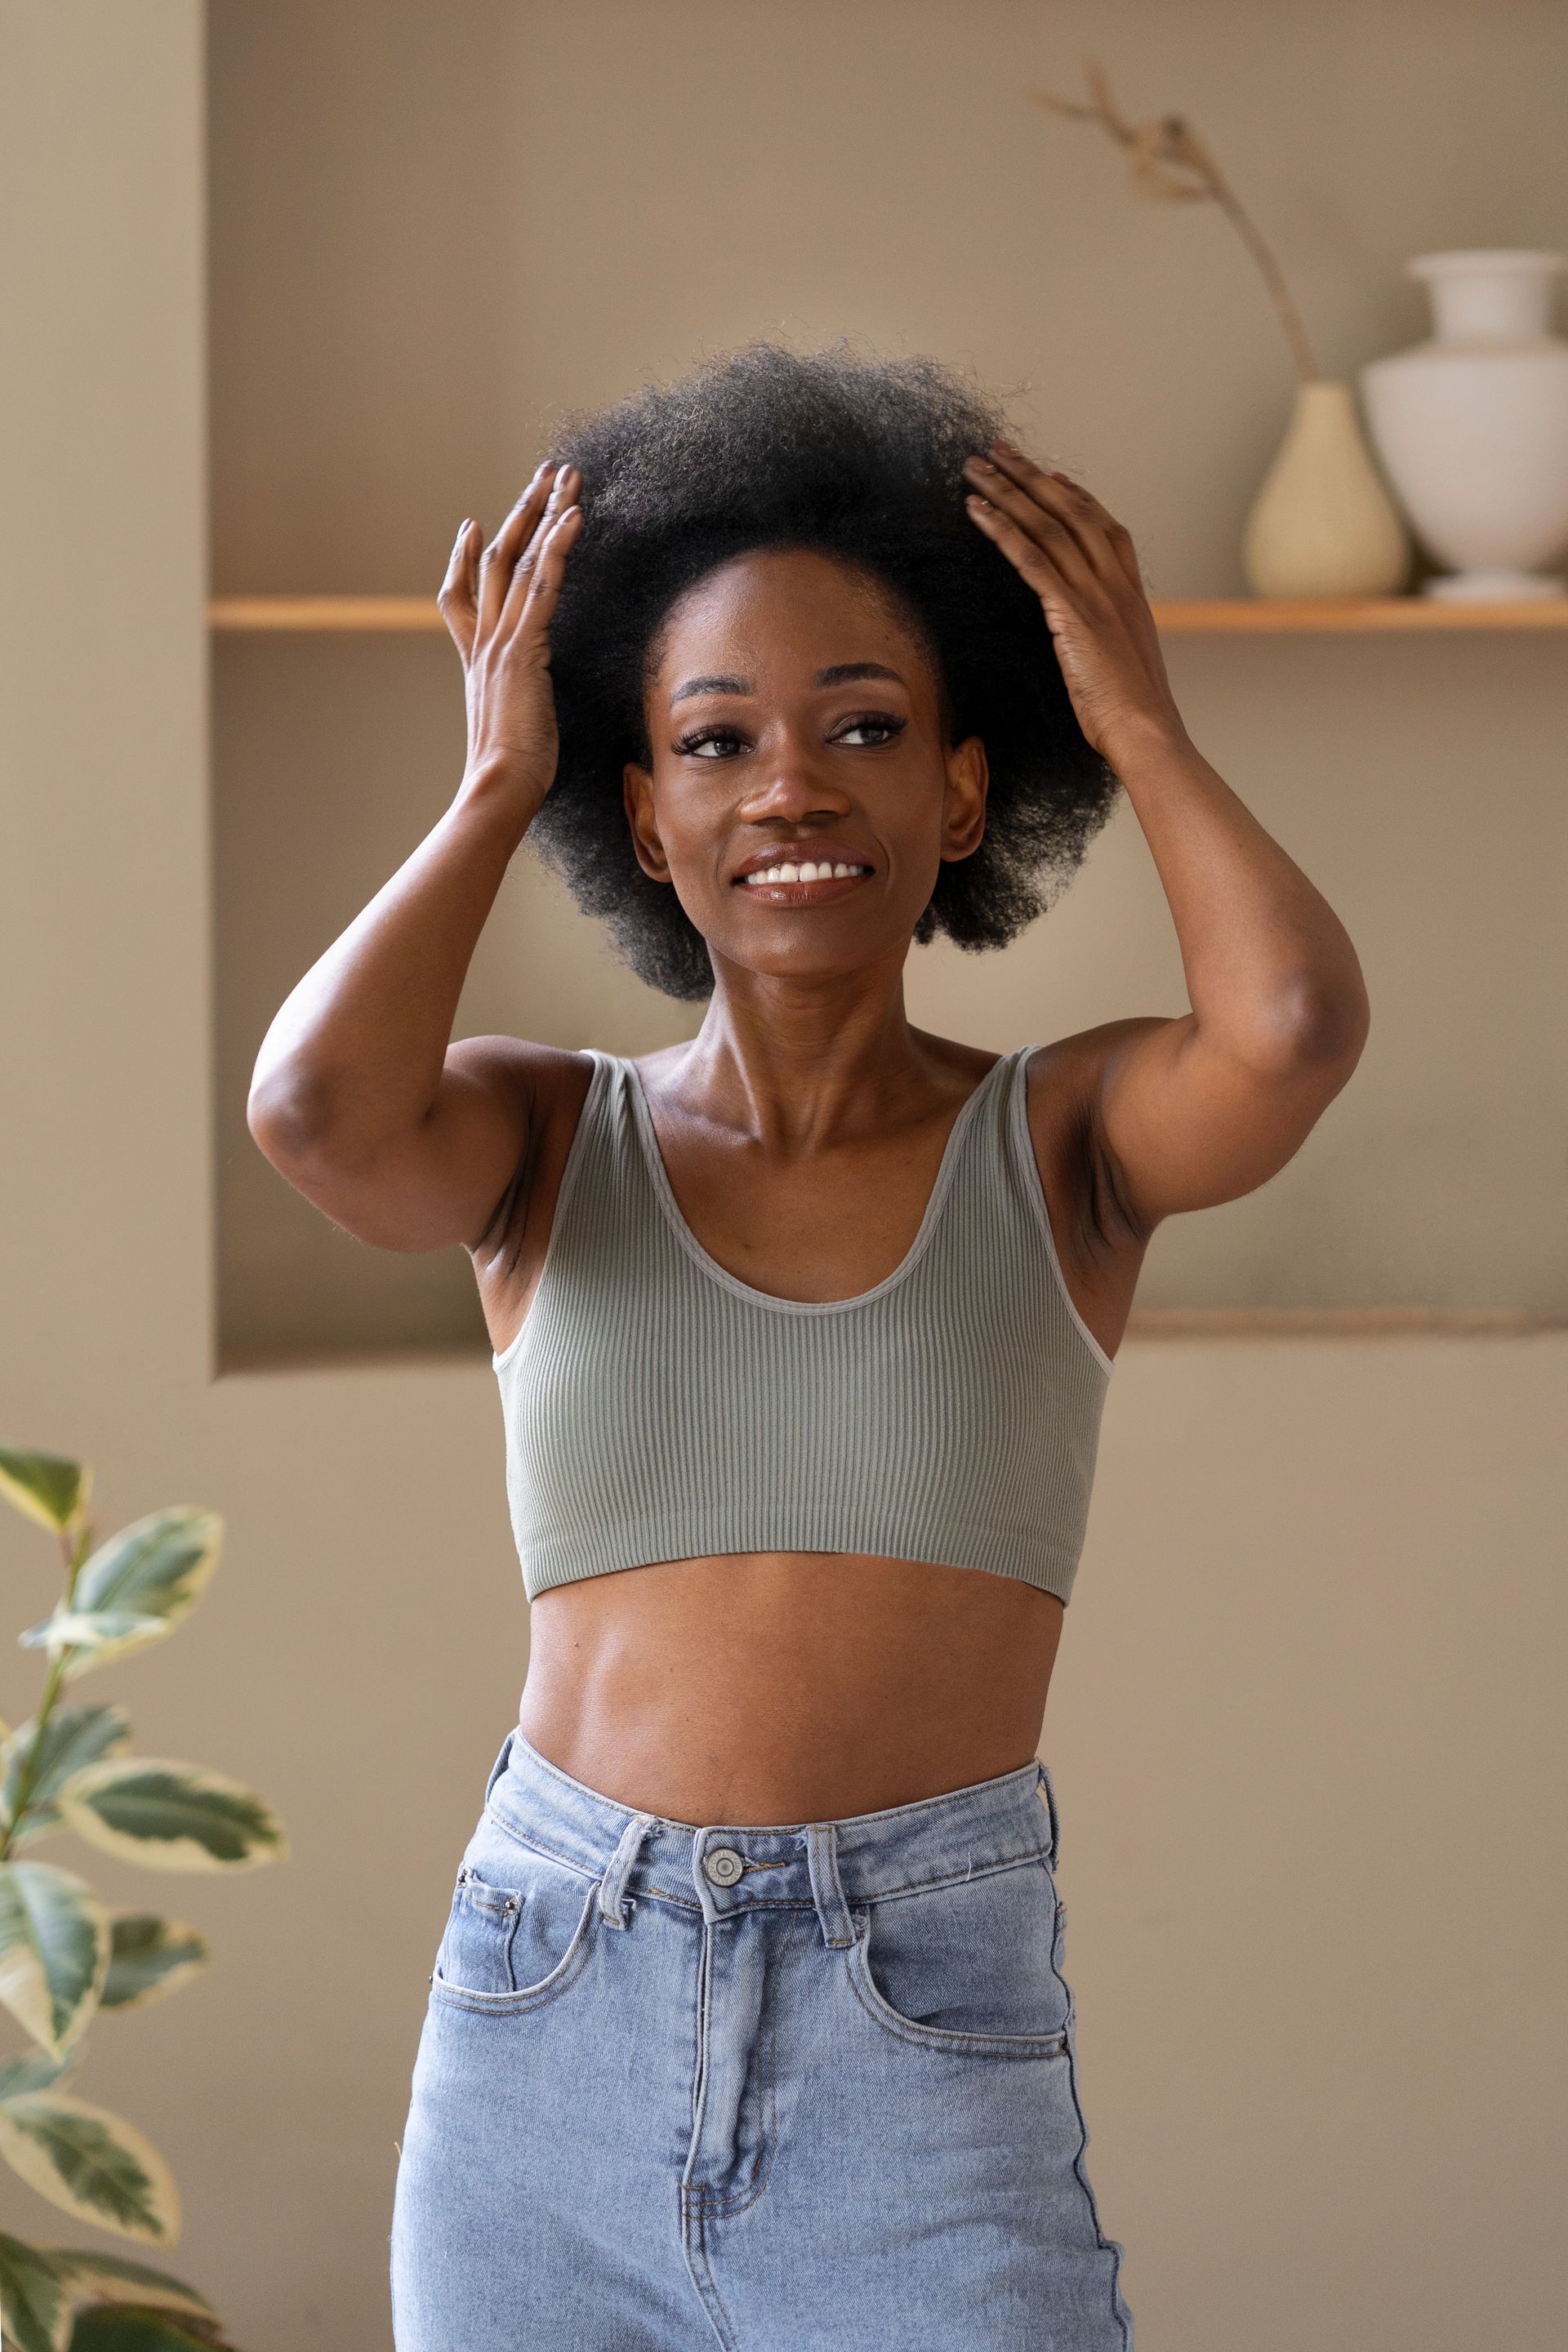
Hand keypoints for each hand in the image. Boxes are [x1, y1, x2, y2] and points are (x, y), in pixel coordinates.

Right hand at [439, 460, 583, 808]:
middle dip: (521, 514)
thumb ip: (517, 706)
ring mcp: (501, 642)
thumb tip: (525, 715)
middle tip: (543, 476)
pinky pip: (544, 585)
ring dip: (546, 513)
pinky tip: (576, 515)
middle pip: (497, 561)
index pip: (462, 597)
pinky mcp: (524, 648)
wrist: (499, 790)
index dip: (465, 557)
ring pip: (522, 560)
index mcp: (477, 662)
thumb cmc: (511, 776)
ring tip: (567, 476)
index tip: (475, 525)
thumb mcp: (512, 730)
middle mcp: (484, 644)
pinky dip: (560, 546)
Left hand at [961, 442, 1184, 765]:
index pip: (1106, 530)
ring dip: (1008, 491)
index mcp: (1132, 597)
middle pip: (1072, 512)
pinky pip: (1031, 558)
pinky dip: (1001, 529)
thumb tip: (1095, 646)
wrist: (1147, 733)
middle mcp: (1117, 584)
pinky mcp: (1073, 612)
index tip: (1053, 476)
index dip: (1078, 498)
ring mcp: (1097, 594)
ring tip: (976, 467)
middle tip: (999, 451)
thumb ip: (1110, 645)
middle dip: (1031, 477)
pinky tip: (976, 510)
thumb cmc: (1133, 717)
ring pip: (1048, 525)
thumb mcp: (1126, 670)